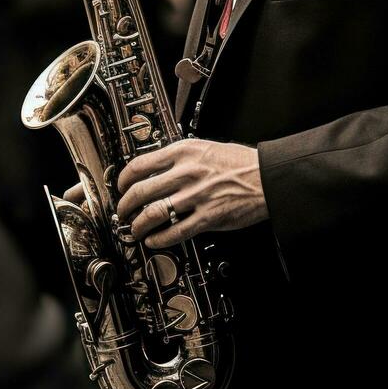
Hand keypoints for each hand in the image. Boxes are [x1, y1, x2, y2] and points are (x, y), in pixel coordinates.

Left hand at [116, 140, 267, 247]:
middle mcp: (186, 172)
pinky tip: (154, 241)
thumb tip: (158, 167)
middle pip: (141, 191)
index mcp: (184, 151)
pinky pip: (175, 232)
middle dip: (125, 205)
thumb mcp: (206, 147)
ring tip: (135, 230)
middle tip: (123, 212)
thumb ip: (181, 157)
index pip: (140, 164)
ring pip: (153, 213)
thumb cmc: (240, 163)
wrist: (266, 177)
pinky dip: (159, 239)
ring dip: (138, 225)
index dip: (123, 179)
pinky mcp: (207, 218)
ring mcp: (196, 196)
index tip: (121, 187)